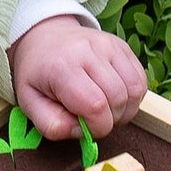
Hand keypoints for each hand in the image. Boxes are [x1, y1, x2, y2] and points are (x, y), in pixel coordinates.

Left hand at [8, 15, 146, 139]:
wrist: (44, 38)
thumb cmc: (37, 74)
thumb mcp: (29, 103)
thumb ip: (52, 124)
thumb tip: (82, 132)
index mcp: (62, 67)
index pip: (95, 107)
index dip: (97, 127)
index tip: (86, 129)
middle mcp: (89, 51)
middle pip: (118, 99)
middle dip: (111, 120)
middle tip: (94, 120)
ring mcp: (109, 46)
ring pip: (134, 90)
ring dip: (125, 110)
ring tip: (106, 111)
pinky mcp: (122, 46)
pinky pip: (140, 80)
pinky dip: (132, 97)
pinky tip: (115, 98)